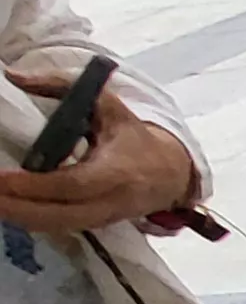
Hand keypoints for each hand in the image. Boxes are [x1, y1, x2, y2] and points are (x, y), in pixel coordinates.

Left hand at [0, 71, 196, 232]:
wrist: (171, 174)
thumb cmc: (133, 136)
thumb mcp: (106, 104)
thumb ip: (59, 85)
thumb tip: (14, 76)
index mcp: (118, 170)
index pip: (73, 184)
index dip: (36, 186)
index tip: (2, 180)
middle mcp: (112, 201)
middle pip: (61, 215)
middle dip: (19, 209)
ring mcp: (104, 217)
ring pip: (58, 226)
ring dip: (21, 217)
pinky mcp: (95, 224)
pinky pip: (60, 227)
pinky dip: (32, 220)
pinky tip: (9, 209)